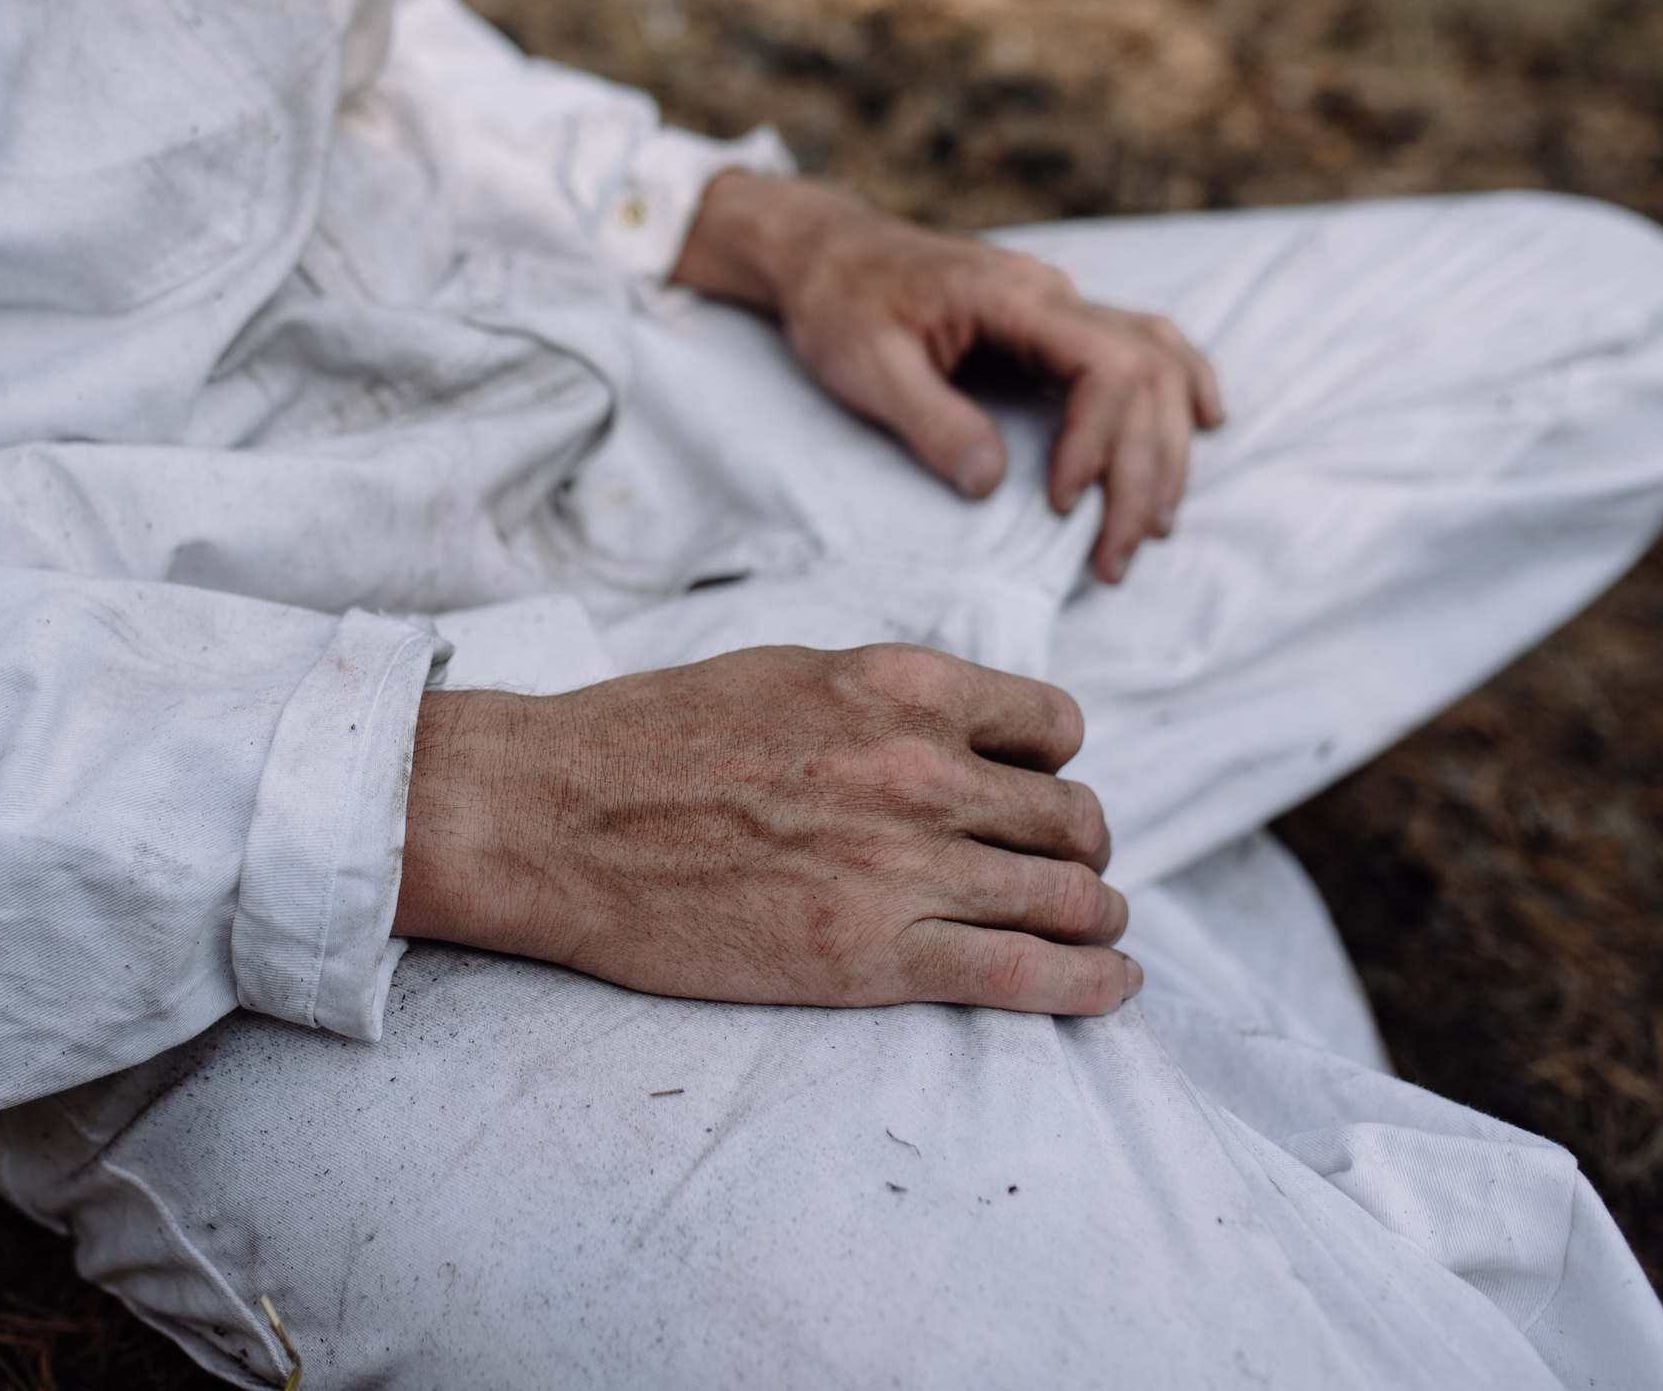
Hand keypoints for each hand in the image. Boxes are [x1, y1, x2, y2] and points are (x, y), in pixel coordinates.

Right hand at [394, 643, 1138, 1016]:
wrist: (552, 815)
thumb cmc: (649, 740)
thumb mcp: (789, 674)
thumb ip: (886, 701)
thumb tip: (954, 731)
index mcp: (900, 687)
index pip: (1053, 729)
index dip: (1055, 767)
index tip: (1036, 794)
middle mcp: (920, 769)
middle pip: (1073, 819)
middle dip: (1084, 850)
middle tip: (1072, 873)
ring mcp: (903, 866)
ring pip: (1071, 897)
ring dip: (1099, 918)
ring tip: (1097, 934)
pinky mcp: (874, 956)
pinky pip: (1029, 974)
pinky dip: (1091, 986)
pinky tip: (1110, 989)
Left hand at [673, 170, 1225, 583]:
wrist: (827, 254)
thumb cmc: (839, 305)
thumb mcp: (866, 367)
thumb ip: (929, 419)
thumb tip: (989, 483)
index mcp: (1013, 297)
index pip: (1105, 365)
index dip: (1100, 442)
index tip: (1063, 505)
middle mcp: (1054, 294)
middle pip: (1148, 377)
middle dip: (1145, 472)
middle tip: (1116, 556)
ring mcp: (1062, 304)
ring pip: (1159, 367)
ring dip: (1167, 449)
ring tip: (1151, 527)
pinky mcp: (1056, 323)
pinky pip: (1146, 347)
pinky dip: (1182, 389)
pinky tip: (1206, 425)